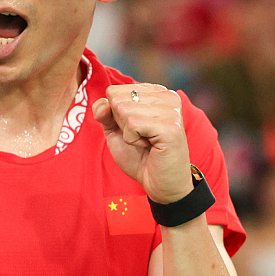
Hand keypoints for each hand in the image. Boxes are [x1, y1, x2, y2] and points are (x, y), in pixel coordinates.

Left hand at [92, 83, 192, 205]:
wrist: (160, 184)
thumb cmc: (141, 157)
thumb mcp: (116, 131)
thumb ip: (105, 112)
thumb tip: (104, 104)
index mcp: (156, 92)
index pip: (114, 91)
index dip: (115, 116)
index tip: (136, 129)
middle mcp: (167, 96)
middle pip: (117, 98)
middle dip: (121, 123)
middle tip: (141, 137)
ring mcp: (171, 110)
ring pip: (123, 109)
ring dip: (128, 133)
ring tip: (146, 142)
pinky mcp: (170, 126)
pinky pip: (132, 125)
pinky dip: (133, 140)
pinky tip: (149, 146)